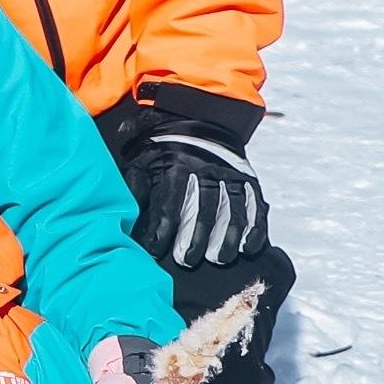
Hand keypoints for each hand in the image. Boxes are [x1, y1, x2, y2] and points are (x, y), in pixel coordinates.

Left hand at [121, 130, 265, 270]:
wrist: (196, 123)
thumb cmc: (160, 151)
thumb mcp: (140, 164)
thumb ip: (135, 193)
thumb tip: (128, 224)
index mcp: (174, 167)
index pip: (168, 206)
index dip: (160, 233)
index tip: (154, 252)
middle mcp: (205, 171)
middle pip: (203, 211)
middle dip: (195, 240)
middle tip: (186, 260)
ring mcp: (230, 176)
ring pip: (232, 212)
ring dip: (226, 240)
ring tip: (217, 259)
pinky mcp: (247, 181)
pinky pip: (255, 207)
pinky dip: (254, 230)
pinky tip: (247, 248)